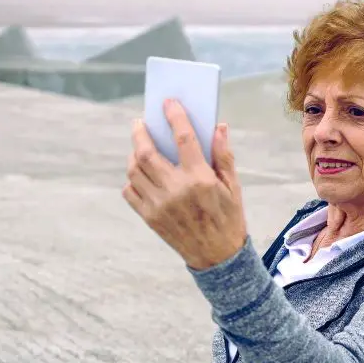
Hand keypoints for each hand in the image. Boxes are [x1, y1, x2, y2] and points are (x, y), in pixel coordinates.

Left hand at [122, 100, 247, 269]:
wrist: (219, 259)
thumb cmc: (228, 219)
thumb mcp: (233, 188)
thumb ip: (223, 156)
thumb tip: (219, 126)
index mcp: (200, 179)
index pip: (183, 138)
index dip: (175, 116)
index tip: (168, 103)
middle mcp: (176, 190)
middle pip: (146, 152)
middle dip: (140, 132)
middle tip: (140, 123)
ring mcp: (160, 205)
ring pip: (134, 171)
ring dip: (134, 154)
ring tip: (139, 148)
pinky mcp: (150, 218)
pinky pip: (130, 192)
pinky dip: (132, 180)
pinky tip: (140, 175)